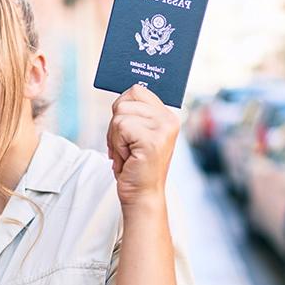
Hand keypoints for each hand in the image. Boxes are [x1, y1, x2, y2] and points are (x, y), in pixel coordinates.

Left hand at [106, 85, 179, 206]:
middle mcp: (168, 119)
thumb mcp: (136, 134)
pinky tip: (128, 159)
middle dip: (115, 126)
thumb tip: (121, 96)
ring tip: (127, 154)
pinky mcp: (153, 140)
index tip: (125, 131)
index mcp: (166, 115)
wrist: (142, 194)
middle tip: (126, 147)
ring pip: (120, 115)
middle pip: (124, 101)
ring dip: (115, 138)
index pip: (136, 90)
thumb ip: (134, 113)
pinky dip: (117, 146)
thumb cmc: (136, 166)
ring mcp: (163, 129)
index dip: (122, 108)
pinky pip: (121, 128)